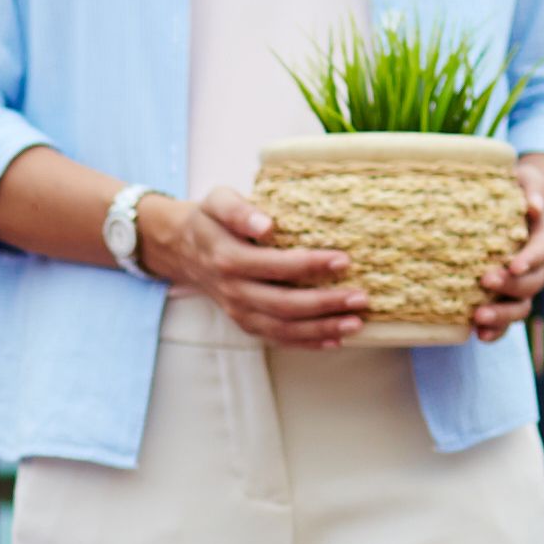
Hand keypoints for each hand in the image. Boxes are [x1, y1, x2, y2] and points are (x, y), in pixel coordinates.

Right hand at [142, 191, 365, 350]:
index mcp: (228, 258)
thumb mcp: (217, 200)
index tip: (344, 261)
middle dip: (325, 304)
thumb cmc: (210, 219)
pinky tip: (336, 339)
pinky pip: (277, 339)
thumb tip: (267, 225)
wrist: (182, 249)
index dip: (310, 265)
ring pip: (283, 329)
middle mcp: (233, 290)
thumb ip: (239, 209)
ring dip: (322, 329)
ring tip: (356, 323)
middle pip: (283, 304)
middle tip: (360, 298)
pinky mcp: (245, 322)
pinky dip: (307, 342)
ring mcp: (239, 311)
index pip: (275, 265)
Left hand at [461, 153, 543, 340]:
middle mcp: (539, 266)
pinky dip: (496, 331)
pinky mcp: (508, 299)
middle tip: (485, 280)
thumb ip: (531, 187)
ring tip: (479, 317)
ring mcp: (524, 286)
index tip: (514, 264)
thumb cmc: (516, 191)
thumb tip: (533, 205)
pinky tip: (478, 336)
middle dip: (511, 285)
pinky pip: (507, 321)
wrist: (516, 210)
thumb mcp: (525, 180)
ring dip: (503, 315)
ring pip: (522, 307)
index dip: (531, 258)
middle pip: (534, 282)